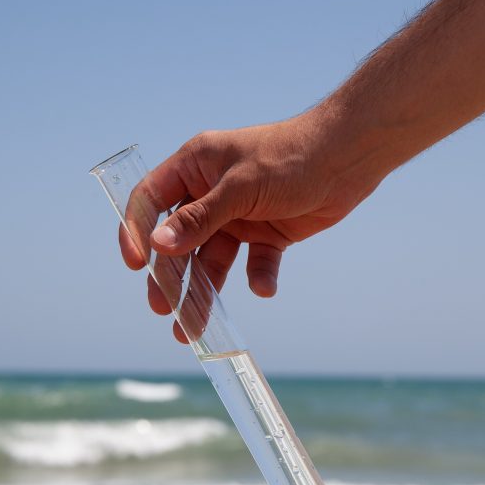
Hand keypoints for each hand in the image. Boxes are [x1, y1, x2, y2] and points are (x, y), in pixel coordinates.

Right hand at [118, 110, 387, 342]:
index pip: (151, 200)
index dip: (135, 230)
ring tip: (193, 327)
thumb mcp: (240, 188)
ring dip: (205, 290)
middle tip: (161, 309)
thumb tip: (157, 246)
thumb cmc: (290, 156)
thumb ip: (199, 219)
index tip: (135, 264)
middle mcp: (211, 193)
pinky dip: (258, 277)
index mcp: (195, 167)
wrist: (348, 156)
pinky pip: (255, 262)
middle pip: (179, 240)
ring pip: (212, 259)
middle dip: (170, 276)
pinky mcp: (268, 233)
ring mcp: (240, 215)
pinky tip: (264, 287)